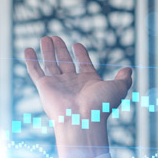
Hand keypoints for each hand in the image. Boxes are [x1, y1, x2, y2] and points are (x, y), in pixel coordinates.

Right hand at [25, 36, 131, 157]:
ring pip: (50, 64)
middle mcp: (71, 83)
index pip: (83, 64)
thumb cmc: (100, 106)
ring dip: (48, 51)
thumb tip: (129, 70)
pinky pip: (35, 71)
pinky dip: (30, 61)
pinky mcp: (44, 86)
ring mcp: (57, 84)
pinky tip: (27, 49)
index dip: (80, 53)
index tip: (77, 44)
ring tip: (46, 38)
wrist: (82, 119)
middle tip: (55, 37)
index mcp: (88, 82)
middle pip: (64, 62)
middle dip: (61, 50)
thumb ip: (124, 78)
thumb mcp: (118, 88)